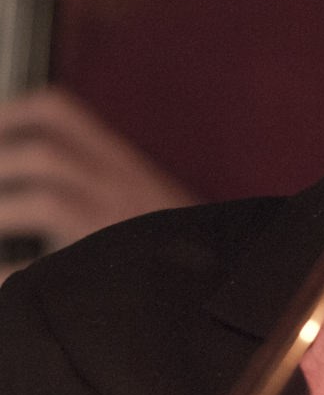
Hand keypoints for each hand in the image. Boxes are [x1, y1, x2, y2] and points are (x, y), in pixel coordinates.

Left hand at [0, 88, 195, 282]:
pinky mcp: (113, 269)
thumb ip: (102, 180)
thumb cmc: (187, 246)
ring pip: (48, 201)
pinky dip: (9, 275)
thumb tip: (40, 173)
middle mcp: (123, 188)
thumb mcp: (149, 197)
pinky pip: (46, 273)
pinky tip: (1, 279)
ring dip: (1, 212)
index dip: (12, 113)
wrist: (230, 281)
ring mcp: (119, 229)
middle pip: (46, 153)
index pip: (61, 114)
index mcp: (125, 164)